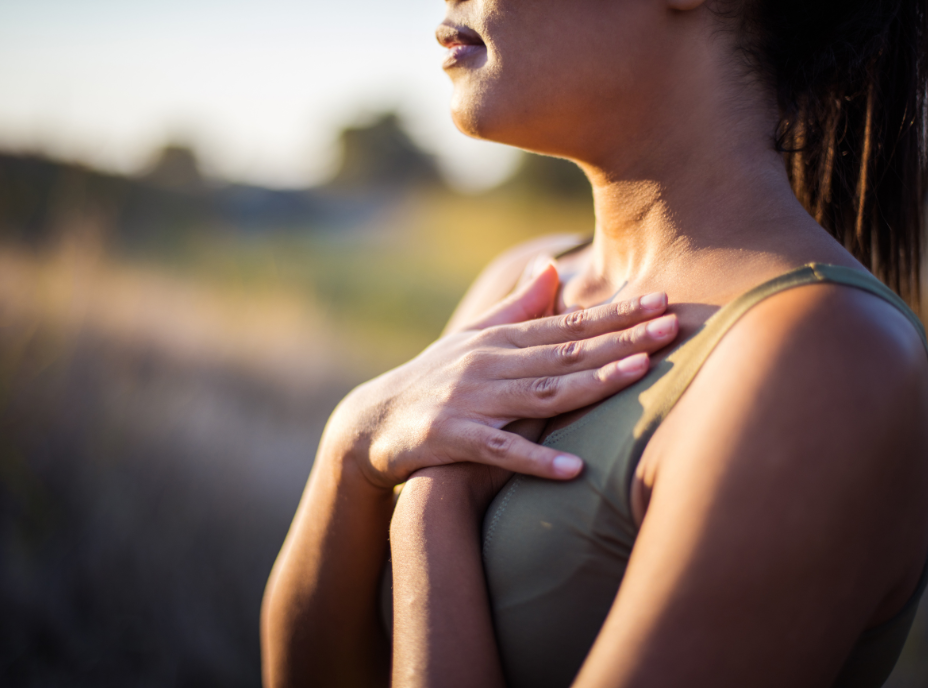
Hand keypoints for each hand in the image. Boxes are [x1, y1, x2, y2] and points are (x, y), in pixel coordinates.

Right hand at [328, 261, 677, 488]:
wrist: (372, 421)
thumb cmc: (433, 378)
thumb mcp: (473, 338)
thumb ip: (516, 307)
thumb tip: (551, 267)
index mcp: (500, 340)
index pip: (568, 325)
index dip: (616, 314)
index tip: (662, 302)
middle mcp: (489, 363)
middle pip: (564, 352)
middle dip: (621, 339)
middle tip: (672, 327)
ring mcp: (470, 399)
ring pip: (540, 392)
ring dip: (590, 384)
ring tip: (638, 375)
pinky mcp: (450, 437)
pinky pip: (498, 450)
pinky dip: (535, 460)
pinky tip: (573, 469)